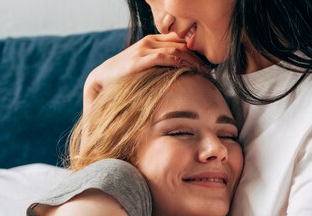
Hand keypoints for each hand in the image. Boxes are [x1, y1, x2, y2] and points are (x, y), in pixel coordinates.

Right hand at [84, 33, 206, 109]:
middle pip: (181, 44)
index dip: (195, 51)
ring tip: (203, 73)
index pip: (179, 40)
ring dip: (192, 61)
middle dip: (198, 57)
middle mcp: (149, 42)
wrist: (101, 79)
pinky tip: (188, 71)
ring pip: (176, 50)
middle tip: (210, 70)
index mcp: (152, 41)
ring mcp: (144, 49)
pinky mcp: (140, 60)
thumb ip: (160, 66)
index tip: (206, 64)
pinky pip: (164, 58)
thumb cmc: (125, 76)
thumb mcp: (145, 67)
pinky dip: (179, 63)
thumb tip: (179, 75)